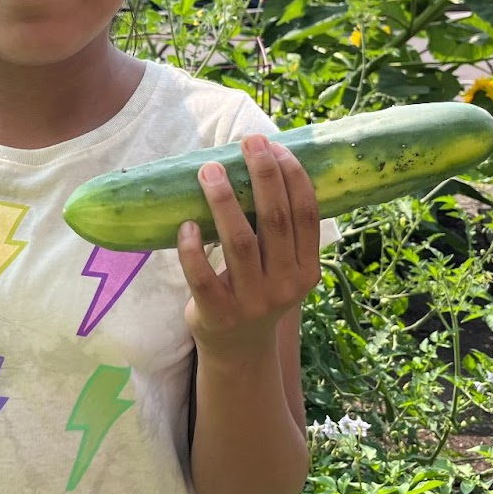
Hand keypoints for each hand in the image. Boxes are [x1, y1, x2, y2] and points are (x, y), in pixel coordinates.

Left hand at [176, 134, 322, 360]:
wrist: (239, 351)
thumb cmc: (259, 292)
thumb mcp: (282, 267)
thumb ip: (280, 231)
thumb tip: (264, 164)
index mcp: (307, 269)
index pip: (306, 215)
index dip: (293, 177)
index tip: (275, 145)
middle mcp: (285, 285)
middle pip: (274, 220)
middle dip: (262, 176)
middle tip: (247, 142)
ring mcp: (252, 301)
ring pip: (239, 243)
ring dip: (223, 202)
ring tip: (208, 170)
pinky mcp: (217, 313)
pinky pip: (202, 276)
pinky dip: (192, 249)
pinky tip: (185, 224)